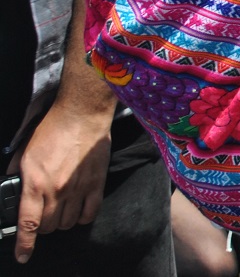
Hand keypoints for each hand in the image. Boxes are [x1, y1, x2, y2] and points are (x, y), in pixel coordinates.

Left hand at [9, 103, 112, 263]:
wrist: (82, 115)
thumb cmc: (52, 130)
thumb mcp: (25, 152)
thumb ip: (17, 174)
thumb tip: (11, 187)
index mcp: (35, 184)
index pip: (28, 224)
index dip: (24, 245)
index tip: (23, 256)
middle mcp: (57, 191)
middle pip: (48, 226)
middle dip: (42, 227)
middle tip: (42, 216)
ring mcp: (78, 189)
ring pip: (67, 223)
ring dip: (61, 222)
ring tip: (60, 210)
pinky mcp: (96, 184)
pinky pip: (89, 214)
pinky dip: (82, 217)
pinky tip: (78, 210)